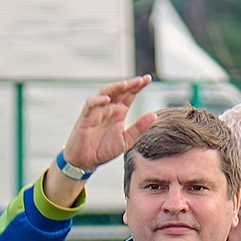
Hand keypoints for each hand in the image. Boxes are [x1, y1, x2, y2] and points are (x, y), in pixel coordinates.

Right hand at [43, 76, 157, 206]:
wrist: (86, 161)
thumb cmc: (104, 150)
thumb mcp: (126, 140)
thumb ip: (139, 128)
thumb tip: (154, 115)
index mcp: (119, 112)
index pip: (129, 95)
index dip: (138, 86)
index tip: (148, 79)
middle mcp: (109, 109)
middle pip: (119, 90)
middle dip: (130, 84)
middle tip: (141, 79)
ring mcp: (97, 111)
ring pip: (105, 92)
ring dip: (115, 88)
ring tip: (126, 85)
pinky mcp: (86, 117)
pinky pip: (90, 104)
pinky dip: (97, 100)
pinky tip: (106, 99)